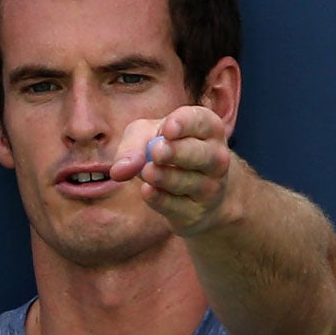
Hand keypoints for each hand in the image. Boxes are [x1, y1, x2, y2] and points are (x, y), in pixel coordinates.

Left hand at [108, 105, 239, 236]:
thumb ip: (133, 145)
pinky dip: (158, 198)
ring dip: (164, 177)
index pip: (202, 121)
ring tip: (147, 172)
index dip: (185, 124)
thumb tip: (118, 171)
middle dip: (178, 152)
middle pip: (201, 154)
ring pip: (187, 182)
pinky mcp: (196, 213)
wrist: (194, 196)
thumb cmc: (167, 153)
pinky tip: (148, 190)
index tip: (167, 129)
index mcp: (208, 129)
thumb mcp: (148, 137)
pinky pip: (175, 205)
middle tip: (157, 152)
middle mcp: (216, 157)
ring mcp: (210, 187)